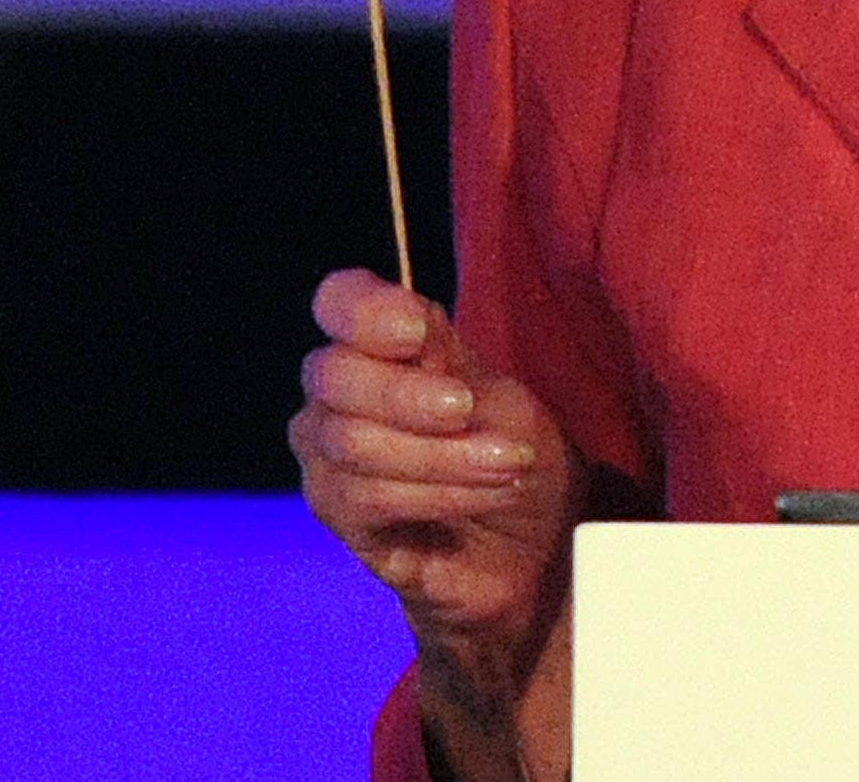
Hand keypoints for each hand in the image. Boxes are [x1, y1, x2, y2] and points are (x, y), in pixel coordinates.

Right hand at [291, 267, 582, 762]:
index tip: (415, 328)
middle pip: (333, 377)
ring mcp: (326, 454)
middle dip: (414, 400)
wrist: (531, 557)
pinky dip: (424, 497)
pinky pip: (355, 500)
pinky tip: (470, 502)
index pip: (338, 301)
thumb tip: (409, 325)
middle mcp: (338, 393)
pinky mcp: (338, 515)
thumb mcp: (502, 394)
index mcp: (378, 342)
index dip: (364, 309)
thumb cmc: (523, 460)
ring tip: (501, 468)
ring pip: (345, 443)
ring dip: (436, 459)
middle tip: (481, 414)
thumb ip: (445, 355)